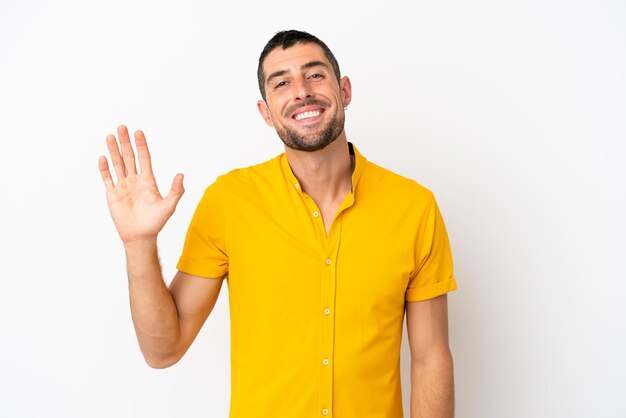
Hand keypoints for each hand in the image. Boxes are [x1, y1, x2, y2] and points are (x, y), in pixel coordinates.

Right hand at [98, 125, 183, 243]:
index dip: (141, 145)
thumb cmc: (155, 223)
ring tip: (110, 136)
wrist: (140, 236)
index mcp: (148, 181)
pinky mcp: (113, 195)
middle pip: (129, 157)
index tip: (139, 132)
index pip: (144, 158)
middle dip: (125, 142)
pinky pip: (107, 179)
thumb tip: (181, 175)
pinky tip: (103, 158)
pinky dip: (104, 168)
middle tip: (122, 127)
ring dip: (113, 151)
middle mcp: (135, 181)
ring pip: (117, 164)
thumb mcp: (169, 206)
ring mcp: (123, 187)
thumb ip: (176, 191)